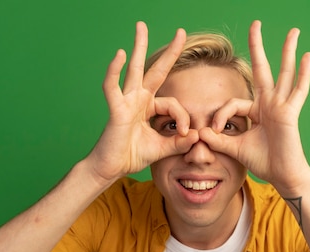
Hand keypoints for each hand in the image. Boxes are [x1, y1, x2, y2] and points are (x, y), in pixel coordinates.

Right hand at [88, 22, 197, 182]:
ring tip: (141, 27)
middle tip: (182, 32)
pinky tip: (119, 54)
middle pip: (155, 70)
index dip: (182, 117)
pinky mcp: (115, 109)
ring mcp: (126, 102)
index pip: (173, 104)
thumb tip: (198, 136)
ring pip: (134, 69)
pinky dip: (114, 70)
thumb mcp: (161, 149)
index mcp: (149, 107)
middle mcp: (138, 99)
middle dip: (169, 52)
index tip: (185, 134)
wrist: (111, 168)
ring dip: (138, 47)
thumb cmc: (131, 155)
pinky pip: (113, 87)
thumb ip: (179, 143)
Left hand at [202, 20, 309, 195]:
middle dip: (258, 46)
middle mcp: (269, 104)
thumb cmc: (263, 162)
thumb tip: (200, 133)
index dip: (220, 116)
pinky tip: (308, 56)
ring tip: (293, 31)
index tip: (214, 132)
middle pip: (262, 69)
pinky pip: (298, 90)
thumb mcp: (235, 148)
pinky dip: (304, 74)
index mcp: (257, 111)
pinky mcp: (290, 113)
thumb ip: (218, 139)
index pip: (233, 103)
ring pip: (284, 73)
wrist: (281, 175)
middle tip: (255, 23)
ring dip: (287, 51)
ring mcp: (281, 106)